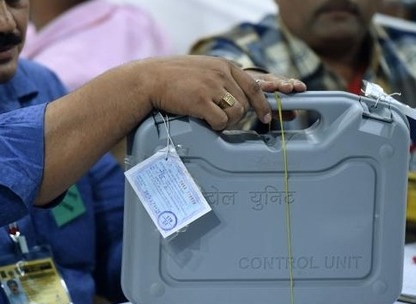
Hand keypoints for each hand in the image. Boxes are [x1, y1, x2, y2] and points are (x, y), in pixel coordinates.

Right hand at [145, 56, 304, 129]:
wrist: (150, 79)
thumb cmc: (174, 77)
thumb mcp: (203, 69)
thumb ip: (222, 78)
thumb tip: (238, 97)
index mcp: (224, 66)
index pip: (254, 86)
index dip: (263, 104)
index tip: (266, 116)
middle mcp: (221, 74)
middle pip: (245, 103)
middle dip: (237, 116)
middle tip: (223, 120)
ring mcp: (212, 87)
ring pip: (237, 113)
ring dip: (227, 122)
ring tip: (212, 120)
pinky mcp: (201, 100)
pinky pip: (221, 121)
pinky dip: (216, 126)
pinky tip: (206, 122)